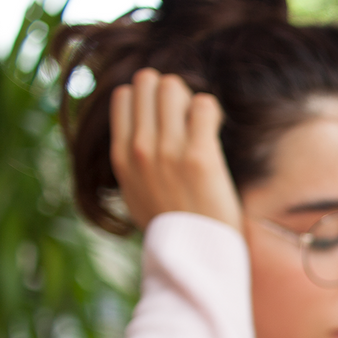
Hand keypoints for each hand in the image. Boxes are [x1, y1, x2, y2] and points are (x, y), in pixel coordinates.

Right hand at [109, 68, 242, 232]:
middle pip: (149, 83)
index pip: (124, 96)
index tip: (167, 117)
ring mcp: (168, 152)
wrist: (196, 254)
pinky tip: (215, 128)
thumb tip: (136, 135)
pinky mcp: (199, 157)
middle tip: (188, 116)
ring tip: (202, 123)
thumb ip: (132, 162)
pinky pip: (204, 105)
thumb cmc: (174, 225)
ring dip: (191, 99)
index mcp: (121, 157)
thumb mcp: (137, 192)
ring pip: (174, 87)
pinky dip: (212, 110)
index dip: (149, 97)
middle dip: (172, 92)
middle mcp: (140, 150)